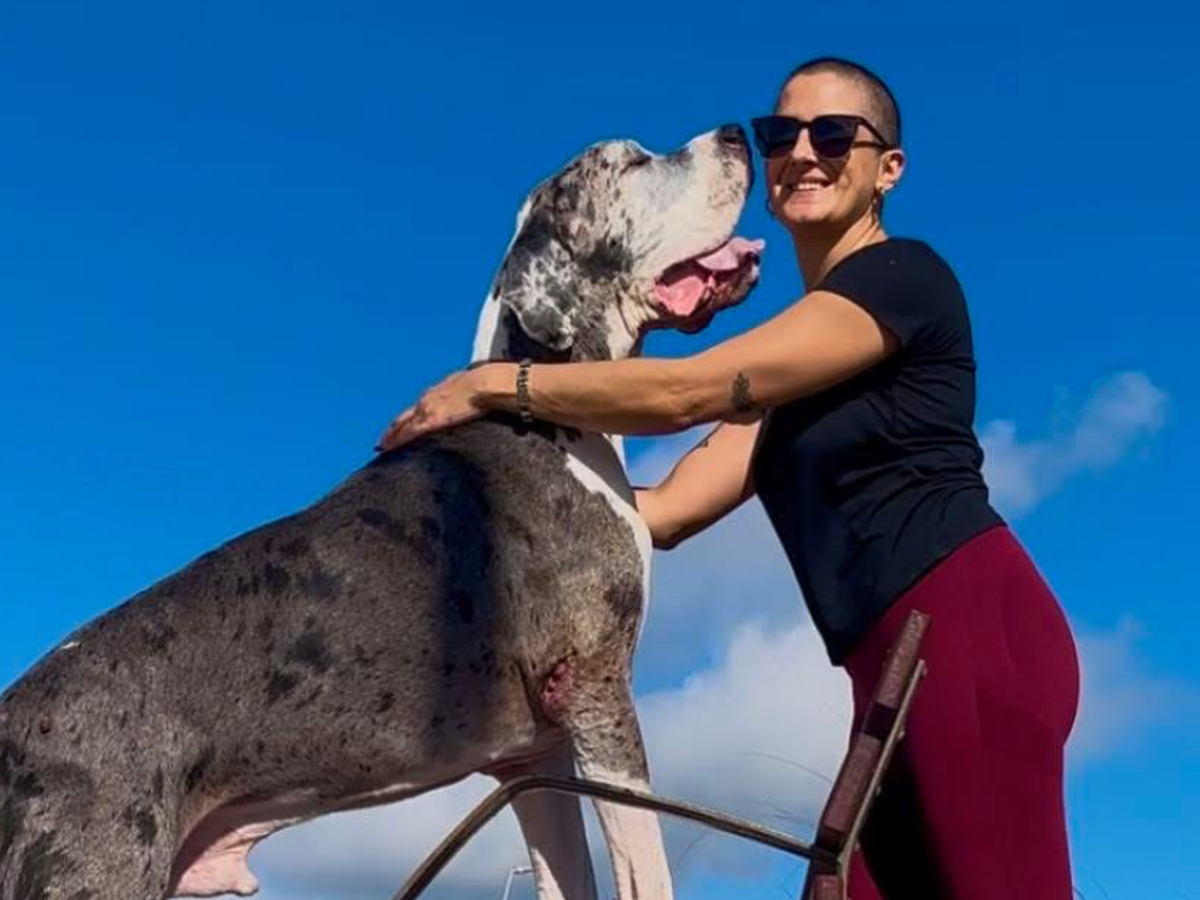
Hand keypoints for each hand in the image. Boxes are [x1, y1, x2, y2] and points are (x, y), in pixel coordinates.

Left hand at [375, 367, 490, 451]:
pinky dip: (398, 441)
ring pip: (401, 426)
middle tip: (382, 443)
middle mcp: (426, 401)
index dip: (405, 419)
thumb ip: (462, 394)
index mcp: (436, 393)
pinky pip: (409, 433)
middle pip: (403, 418)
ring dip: (391, 437)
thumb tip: (469, 398)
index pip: (416, 409)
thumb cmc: (482, 384)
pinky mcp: (430, 421)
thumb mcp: (468, 386)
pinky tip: (390, 449)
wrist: (483, 384)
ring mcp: (426, 410)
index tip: (398, 427)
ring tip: (382, 448)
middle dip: (392, 430)